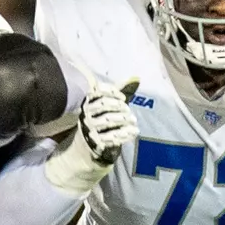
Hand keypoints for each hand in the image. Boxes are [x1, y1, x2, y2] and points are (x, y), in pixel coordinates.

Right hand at [47, 78, 139, 194]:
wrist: (88, 146)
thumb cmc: (101, 120)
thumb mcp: (108, 106)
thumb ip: (121, 92)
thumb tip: (136, 78)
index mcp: (88, 103)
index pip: (99, 92)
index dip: (112, 92)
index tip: (123, 97)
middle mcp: (87, 115)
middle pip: (104, 106)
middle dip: (119, 107)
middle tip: (129, 111)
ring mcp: (90, 129)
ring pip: (107, 121)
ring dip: (123, 120)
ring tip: (134, 121)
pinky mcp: (97, 143)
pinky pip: (112, 137)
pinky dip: (124, 134)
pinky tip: (134, 132)